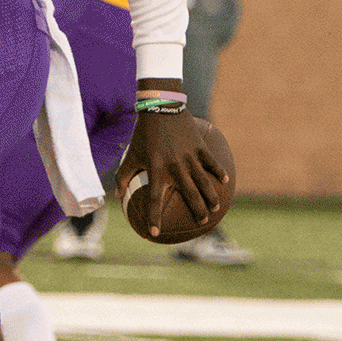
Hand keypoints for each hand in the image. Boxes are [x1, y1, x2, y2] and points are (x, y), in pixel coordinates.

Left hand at [116, 107, 229, 238]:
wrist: (160, 107)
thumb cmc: (143, 134)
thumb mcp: (131, 155)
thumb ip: (123, 176)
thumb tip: (117, 195)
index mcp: (156, 170)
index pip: (154, 200)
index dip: (154, 217)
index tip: (154, 233)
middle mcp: (174, 167)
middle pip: (188, 195)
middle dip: (196, 211)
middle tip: (201, 222)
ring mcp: (189, 157)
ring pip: (203, 182)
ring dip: (210, 197)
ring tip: (215, 208)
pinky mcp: (199, 146)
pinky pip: (211, 162)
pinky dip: (218, 172)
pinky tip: (224, 181)